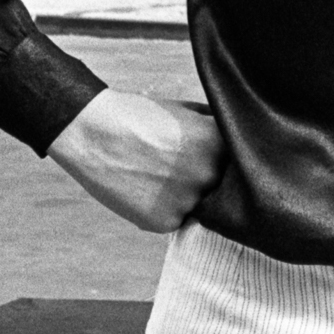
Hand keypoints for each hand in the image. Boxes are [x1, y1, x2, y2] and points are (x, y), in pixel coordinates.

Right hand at [47, 89, 227, 231]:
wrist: (92, 131)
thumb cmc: (139, 116)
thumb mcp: (187, 111)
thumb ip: (217, 129)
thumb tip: (240, 139)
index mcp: (219, 143)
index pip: (242, 160)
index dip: (228, 159)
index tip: (212, 154)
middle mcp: (209, 174)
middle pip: (223, 186)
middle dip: (208, 178)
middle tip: (179, 164)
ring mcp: (187, 200)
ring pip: (200, 205)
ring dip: (187, 195)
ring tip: (159, 174)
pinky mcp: (164, 222)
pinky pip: (176, 219)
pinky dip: (164, 209)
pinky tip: (145, 188)